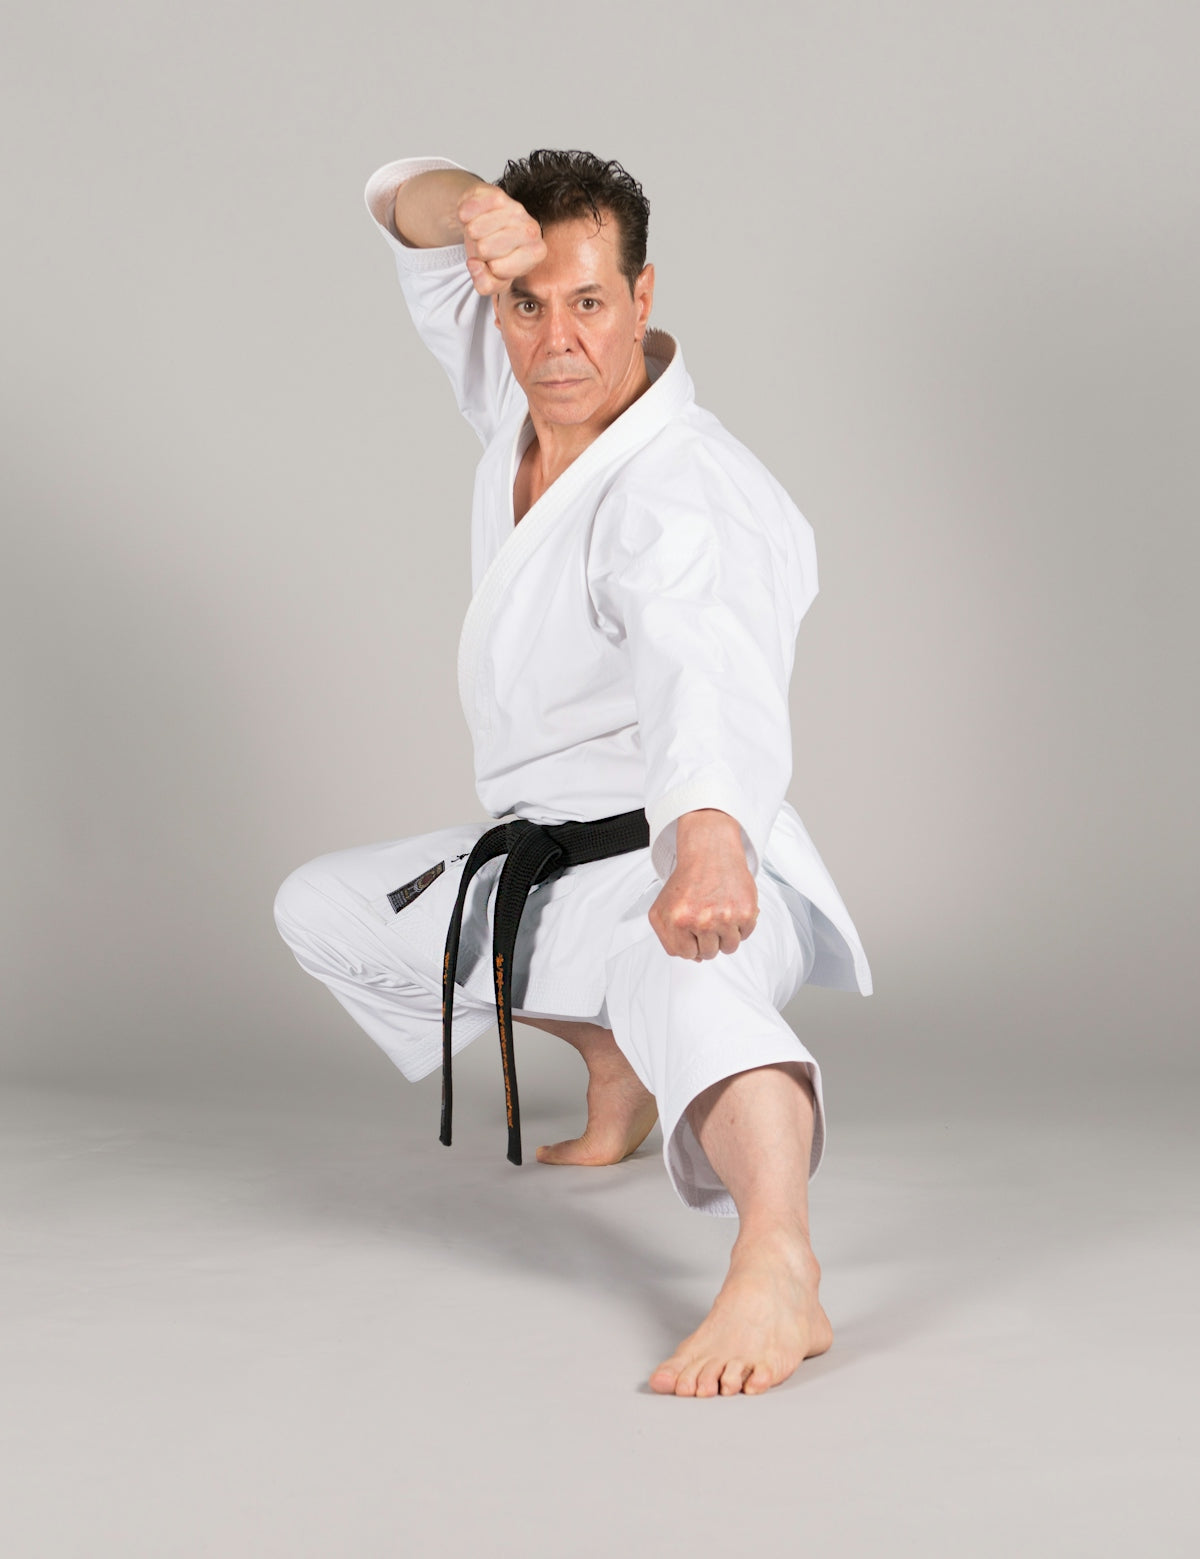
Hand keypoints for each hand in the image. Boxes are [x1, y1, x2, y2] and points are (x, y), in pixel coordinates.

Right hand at [456, 185, 546, 296]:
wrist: (490, 223)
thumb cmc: (496, 255)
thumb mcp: (494, 280)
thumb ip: (486, 284)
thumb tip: (475, 265)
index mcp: (537, 254)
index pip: (498, 269)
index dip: (490, 268)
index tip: (497, 262)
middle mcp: (532, 230)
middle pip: (485, 249)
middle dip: (479, 250)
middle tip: (488, 245)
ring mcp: (516, 209)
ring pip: (475, 229)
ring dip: (471, 232)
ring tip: (483, 232)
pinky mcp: (498, 194)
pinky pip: (468, 211)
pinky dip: (464, 216)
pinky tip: (475, 216)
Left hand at [648, 810, 758, 960]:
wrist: (711, 851)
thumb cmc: (687, 879)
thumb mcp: (662, 908)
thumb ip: (668, 939)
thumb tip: (694, 958)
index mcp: (679, 920)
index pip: (686, 954)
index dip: (690, 943)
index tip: (691, 928)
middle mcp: (702, 920)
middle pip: (708, 953)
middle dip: (707, 938)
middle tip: (705, 916)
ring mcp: (726, 917)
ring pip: (729, 947)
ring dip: (724, 935)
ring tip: (718, 913)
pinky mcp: (746, 912)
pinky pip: (745, 935)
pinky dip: (739, 925)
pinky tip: (731, 907)